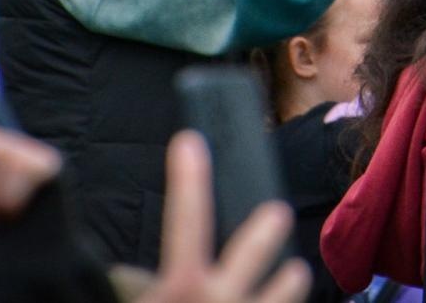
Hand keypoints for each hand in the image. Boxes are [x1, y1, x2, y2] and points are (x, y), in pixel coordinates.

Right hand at [138, 132, 309, 302]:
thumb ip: (142, 285)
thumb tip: (132, 270)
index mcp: (181, 288)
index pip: (185, 220)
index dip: (187, 179)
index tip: (188, 140)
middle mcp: (221, 300)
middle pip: (256, 248)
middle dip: (269, 228)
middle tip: (278, 212)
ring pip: (288, 287)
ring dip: (290, 280)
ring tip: (293, 272)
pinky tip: (277, 302)